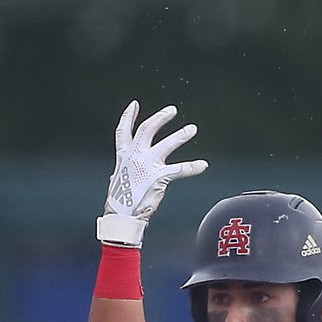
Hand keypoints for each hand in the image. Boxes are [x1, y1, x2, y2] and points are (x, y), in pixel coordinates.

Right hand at [97, 101, 208, 246]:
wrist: (122, 216)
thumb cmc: (120, 203)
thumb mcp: (119, 181)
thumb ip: (124, 172)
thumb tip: (120, 174)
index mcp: (123, 156)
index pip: (123, 130)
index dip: (128, 116)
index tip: (134, 105)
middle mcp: (135, 156)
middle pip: (148, 129)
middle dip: (161, 118)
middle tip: (172, 110)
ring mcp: (147, 165)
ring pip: (167, 144)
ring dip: (181, 135)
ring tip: (192, 129)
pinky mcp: (159, 176)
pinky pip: (180, 169)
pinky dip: (193, 167)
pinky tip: (203, 164)